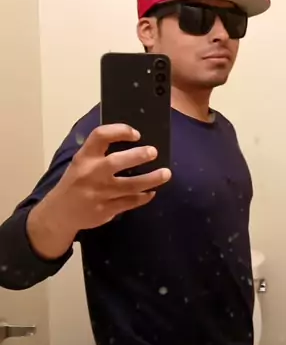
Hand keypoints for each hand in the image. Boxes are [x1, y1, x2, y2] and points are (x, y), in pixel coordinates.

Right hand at [27, 124, 170, 258]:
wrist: (60, 213)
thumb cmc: (76, 181)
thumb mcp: (81, 162)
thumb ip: (100, 153)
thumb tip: (135, 142)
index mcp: (84, 157)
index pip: (100, 136)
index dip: (120, 131)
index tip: (136, 133)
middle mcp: (91, 174)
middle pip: (116, 162)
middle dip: (138, 156)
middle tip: (154, 152)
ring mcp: (99, 193)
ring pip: (130, 186)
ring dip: (151, 179)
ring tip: (166, 173)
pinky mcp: (105, 210)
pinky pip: (130, 202)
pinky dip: (143, 197)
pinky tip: (151, 191)